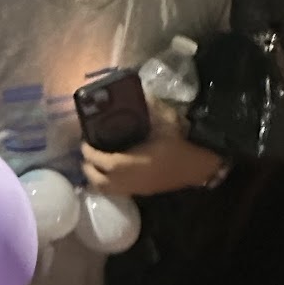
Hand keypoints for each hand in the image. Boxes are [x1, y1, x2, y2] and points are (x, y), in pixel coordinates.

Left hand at [81, 97, 223, 196]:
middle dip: (88, 167)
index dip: (88, 152)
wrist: (198, 164)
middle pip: (98, 180)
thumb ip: (147, 107)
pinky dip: (108, 183)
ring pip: (106, 190)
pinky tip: (110, 171)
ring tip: (94, 162)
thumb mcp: (162, 121)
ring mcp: (136, 189)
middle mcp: (129, 180)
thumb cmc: (178, 142)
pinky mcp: (143, 192)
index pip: (100, 161)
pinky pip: (118, 192)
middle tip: (86, 152)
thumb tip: (137, 92)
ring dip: (96, 178)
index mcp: (129, 163)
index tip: (85, 140)